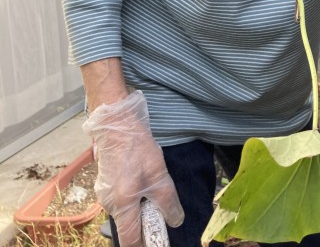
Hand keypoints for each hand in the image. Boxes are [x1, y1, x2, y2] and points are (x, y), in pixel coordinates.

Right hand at [83, 90, 183, 246]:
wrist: (117, 124)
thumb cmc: (137, 148)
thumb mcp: (158, 175)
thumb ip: (167, 201)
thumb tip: (175, 221)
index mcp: (122, 205)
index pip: (130, 240)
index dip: (144, 245)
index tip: (157, 241)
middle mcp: (109, 204)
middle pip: (127, 225)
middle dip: (144, 224)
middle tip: (160, 213)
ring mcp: (104, 193)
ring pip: (124, 211)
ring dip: (139, 208)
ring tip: (152, 191)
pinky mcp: (105, 182)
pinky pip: (121, 198)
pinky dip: (132, 197)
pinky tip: (141, 180)